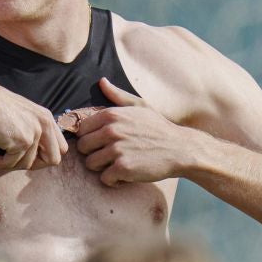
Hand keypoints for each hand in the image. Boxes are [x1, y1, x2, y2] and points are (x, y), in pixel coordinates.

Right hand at [0, 84, 65, 171]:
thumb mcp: (22, 116)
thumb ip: (32, 131)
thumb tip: (33, 157)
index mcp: (47, 118)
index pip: (60, 148)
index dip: (44, 157)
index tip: (25, 156)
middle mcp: (45, 124)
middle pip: (53, 160)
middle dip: (33, 165)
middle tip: (14, 161)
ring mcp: (34, 133)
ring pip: (28, 164)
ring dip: (9, 164)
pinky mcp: (22, 141)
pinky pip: (11, 163)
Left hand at [72, 77, 194, 185]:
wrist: (180, 149)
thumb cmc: (159, 128)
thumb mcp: (140, 106)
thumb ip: (118, 96)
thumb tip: (102, 82)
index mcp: (111, 115)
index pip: (81, 129)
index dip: (90, 138)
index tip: (102, 142)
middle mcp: (111, 130)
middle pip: (82, 147)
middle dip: (94, 153)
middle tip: (110, 155)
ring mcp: (116, 149)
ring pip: (90, 164)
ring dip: (103, 168)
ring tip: (119, 164)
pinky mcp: (123, 168)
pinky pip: (104, 179)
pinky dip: (114, 180)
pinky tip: (126, 174)